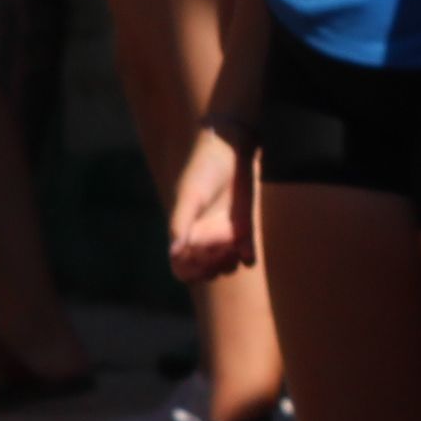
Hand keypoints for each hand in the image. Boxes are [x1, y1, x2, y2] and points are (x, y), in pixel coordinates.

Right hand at [167, 121, 259, 284]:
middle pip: (204, 270)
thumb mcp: (191, 195)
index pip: (181, 267)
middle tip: (218, 248)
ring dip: (228, 263)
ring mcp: (225, 234)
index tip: (196, 258)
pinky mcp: (245, 227)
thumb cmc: (204, 169)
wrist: (232, 149)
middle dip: (210, 266)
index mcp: (185, 232)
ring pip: (225, 265)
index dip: (188, 270)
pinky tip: (246, 252)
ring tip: (231, 245)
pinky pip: (246, 254)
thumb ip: (181, 223)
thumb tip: (174, 253)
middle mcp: (203, 236)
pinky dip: (246, 257)